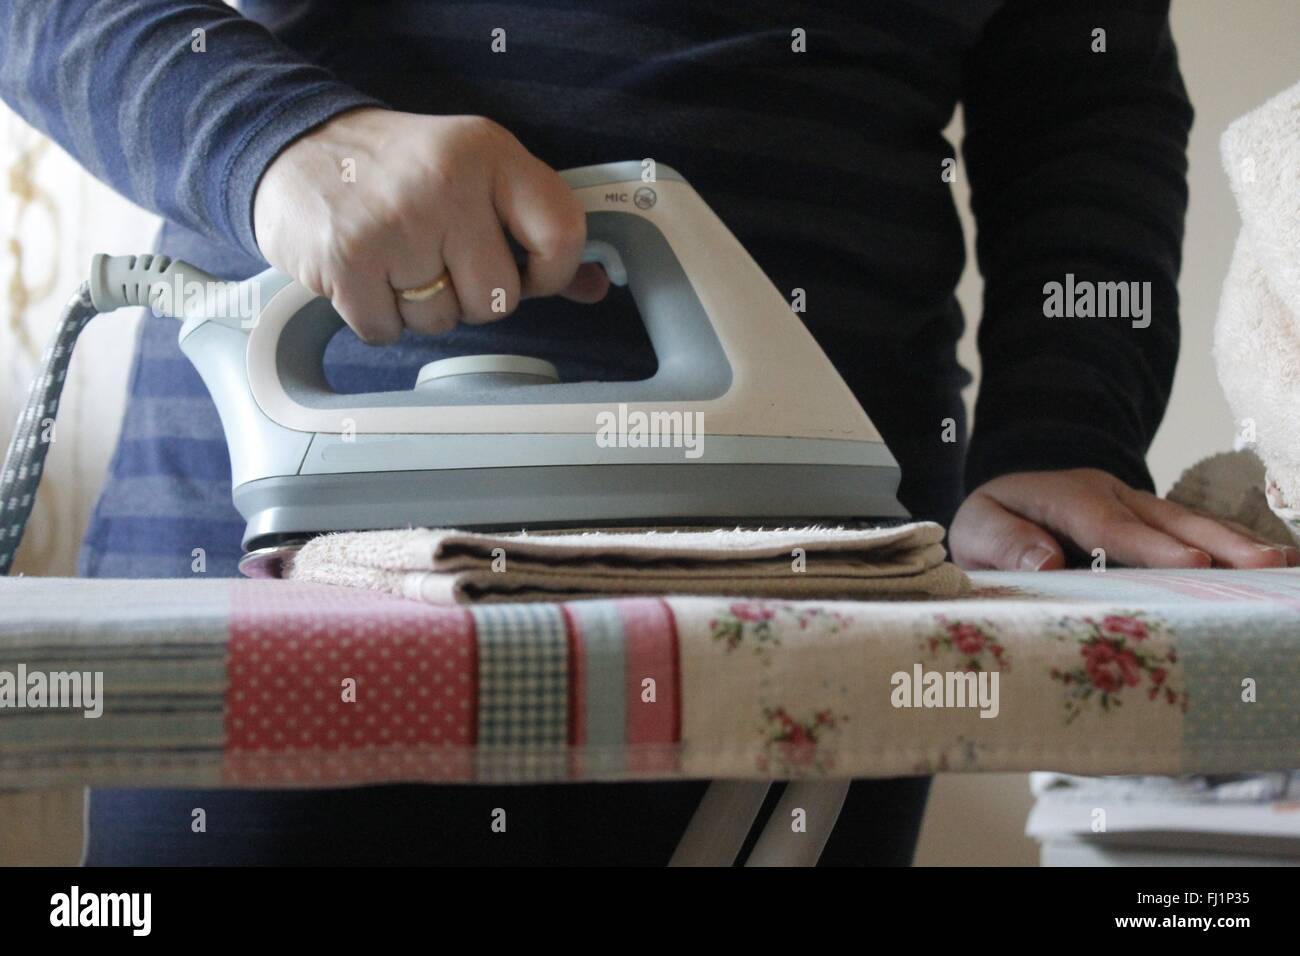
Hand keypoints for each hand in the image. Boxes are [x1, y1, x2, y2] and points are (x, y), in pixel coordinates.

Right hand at [252, 108, 608, 342]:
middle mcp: (447, 182)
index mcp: (490, 153)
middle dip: (470, 296)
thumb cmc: (395, 168)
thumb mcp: (473, 173)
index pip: (563, 231)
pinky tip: (365, 276)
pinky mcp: (347, 260)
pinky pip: (388, 332)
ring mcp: (395, 222)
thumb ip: (535, 230)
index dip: (553, 273)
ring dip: (420, 308)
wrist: (292, 144)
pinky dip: (376, 318)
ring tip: (396, 262)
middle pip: (499, 298)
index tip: (529, 275)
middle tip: (438, 262)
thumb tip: (593, 284)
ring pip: (443, 321)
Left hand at [949, 468, 1299, 570]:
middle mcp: (1111, 495)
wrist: (1003, 504)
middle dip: (1218, 542)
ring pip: (1192, 524)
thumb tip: (1047, 562)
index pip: (1108, 525)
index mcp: (1066, 497)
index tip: (1192, 561)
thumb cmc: (991, 525)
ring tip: (1286, 565)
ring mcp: (1137, 505)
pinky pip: (1196, 533)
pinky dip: (1234, 546)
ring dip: (1238, 544)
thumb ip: (1004, 543)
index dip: (1151, 545)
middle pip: (1168, 520)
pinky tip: (1276, 565)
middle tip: (1265, 565)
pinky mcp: (1154, 522)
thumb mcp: (976, 531)